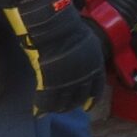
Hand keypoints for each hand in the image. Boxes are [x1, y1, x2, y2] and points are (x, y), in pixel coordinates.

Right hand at [0, 0, 105, 115]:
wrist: (54, 26)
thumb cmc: (66, 26)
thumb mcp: (84, 40)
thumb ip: (83, 53)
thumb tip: (77, 58)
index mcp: (95, 63)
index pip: (97, 86)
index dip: (93, 97)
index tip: (88, 106)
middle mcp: (86, 74)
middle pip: (81, 96)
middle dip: (74, 104)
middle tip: (66, 108)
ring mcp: (70, 79)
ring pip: (65, 101)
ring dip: (58, 107)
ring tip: (52, 110)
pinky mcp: (53, 82)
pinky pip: (48, 100)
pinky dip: (43, 106)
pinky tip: (39, 111)